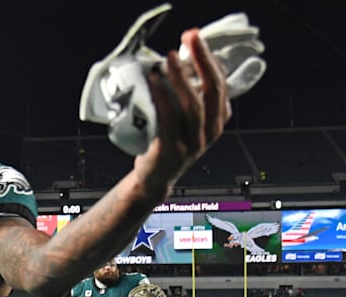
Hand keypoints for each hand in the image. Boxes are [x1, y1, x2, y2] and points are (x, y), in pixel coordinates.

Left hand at [135, 30, 230, 193]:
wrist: (155, 178)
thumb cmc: (169, 143)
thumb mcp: (188, 120)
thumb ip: (192, 98)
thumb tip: (181, 62)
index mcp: (217, 121)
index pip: (222, 85)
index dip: (211, 60)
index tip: (196, 39)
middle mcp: (210, 131)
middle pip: (213, 90)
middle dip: (202, 60)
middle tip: (190, 38)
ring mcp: (193, 142)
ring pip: (193, 105)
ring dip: (180, 78)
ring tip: (168, 59)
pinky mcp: (172, 150)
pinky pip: (169, 120)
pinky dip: (162, 98)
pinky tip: (154, 82)